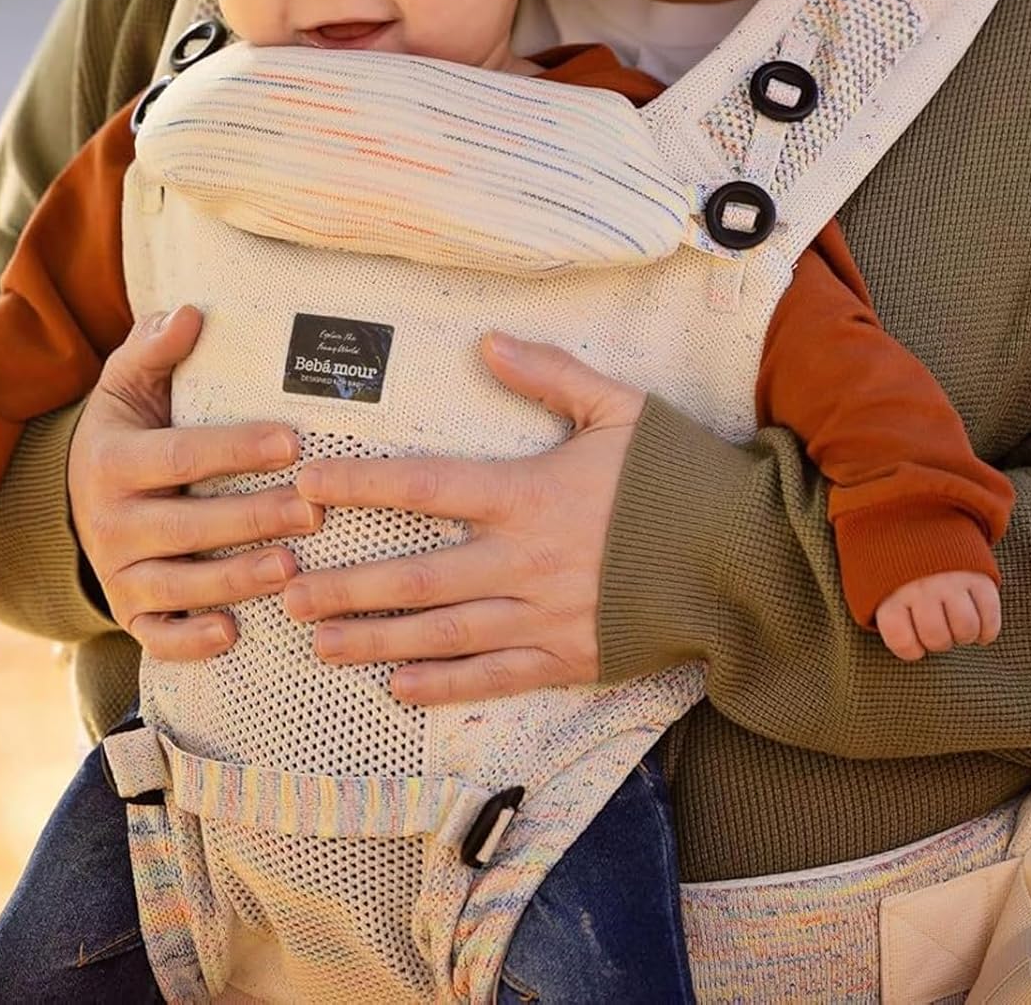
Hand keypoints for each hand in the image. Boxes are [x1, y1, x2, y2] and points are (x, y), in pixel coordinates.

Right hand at [70, 305, 321, 657]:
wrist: (78, 492)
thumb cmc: (130, 429)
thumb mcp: (128, 384)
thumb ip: (154, 348)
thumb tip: (189, 312)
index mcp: (114, 459)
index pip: (180, 454)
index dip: (235, 449)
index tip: (292, 443)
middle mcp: (109, 521)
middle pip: (186, 524)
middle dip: (252, 518)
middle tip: (315, 510)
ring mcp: (118, 571)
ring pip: (177, 584)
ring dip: (235, 580)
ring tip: (292, 568)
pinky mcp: (128, 611)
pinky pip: (156, 634)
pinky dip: (190, 639)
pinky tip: (236, 632)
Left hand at [283, 333, 645, 704]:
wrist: (743, 559)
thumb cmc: (682, 476)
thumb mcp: (621, 409)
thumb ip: (551, 376)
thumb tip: (488, 343)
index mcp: (531, 494)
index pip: (426, 486)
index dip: (361, 486)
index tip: (309, 486)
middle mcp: (525, 562)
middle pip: (414, 577)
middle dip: (345, 585)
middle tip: (287, 589)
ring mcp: (543, 618)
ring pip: (439, 634)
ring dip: (372, 640)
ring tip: (318, 641)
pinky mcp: (568, 660)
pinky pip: (491, 678)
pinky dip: (441, 684)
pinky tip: (396, 687)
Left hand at [874, 570, 1001, 660]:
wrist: (922, 521)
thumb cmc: (896, 569)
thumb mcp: (875, 586)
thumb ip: (885, 615)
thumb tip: (894, 648)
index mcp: (890, 593)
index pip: (903, 643)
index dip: (910, 648)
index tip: (912, 637)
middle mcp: (921, 587)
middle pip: (937, 639)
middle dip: (939, 641)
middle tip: (937, 627)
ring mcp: (951, 580)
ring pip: (966, 630)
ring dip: (964, 635)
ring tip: (956, 624)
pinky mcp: (979, 575)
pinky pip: (991, 618)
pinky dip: (987, 630)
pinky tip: (978, 626)